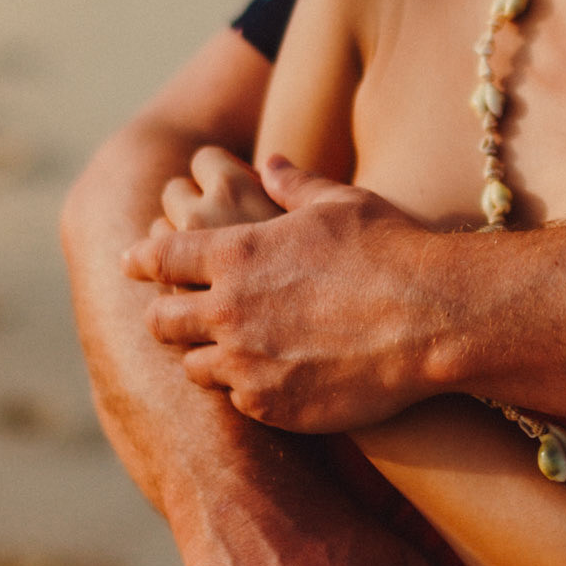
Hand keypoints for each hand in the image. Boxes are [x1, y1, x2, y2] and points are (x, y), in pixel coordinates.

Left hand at [128, 157, 429, 430]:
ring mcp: (246, 362)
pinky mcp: (271, 405)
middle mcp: (228, 309)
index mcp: (236, 252)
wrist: (433, 318)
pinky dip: (248, 388)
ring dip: (207, 355)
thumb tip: (269, 160)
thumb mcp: (340, 203)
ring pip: (194, 366)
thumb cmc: (391, 250)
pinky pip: (237, 401)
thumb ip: (293, 184)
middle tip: (173, 314)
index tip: (132, 260)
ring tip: (229, 350)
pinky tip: (273, 377)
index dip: (142, 257)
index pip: (160, 256)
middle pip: (162, 318)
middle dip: (165, 313)